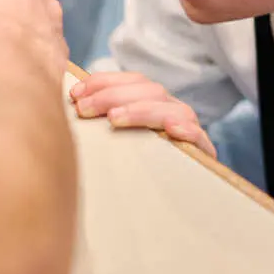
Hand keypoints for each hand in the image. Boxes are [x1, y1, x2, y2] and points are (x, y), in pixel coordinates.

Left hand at [69, 71, 215, 156]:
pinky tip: (171, 131)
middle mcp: (172, 108)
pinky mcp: (202, 150)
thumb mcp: (121, 137)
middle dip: (111, 96)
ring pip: (169, 109)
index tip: (75, 94)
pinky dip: (186, 130)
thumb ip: (104, 119)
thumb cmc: (141, 162)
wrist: (184, 193)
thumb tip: (71, 106)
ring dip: (140, 110)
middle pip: (148, 90)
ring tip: (114, 119)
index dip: (103, 82)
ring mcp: (188, 126)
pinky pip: (197, 135)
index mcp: (153, 100)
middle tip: (84, 109)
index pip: (132, 80)